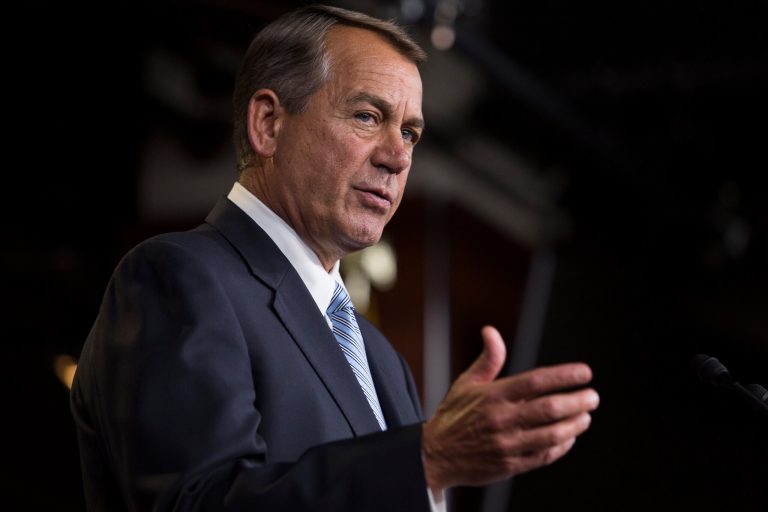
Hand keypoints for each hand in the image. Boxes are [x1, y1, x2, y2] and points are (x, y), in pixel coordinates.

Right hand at [422, 326, 598, 490]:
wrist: (434, 456)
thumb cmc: (453, 416)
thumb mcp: (466, 383)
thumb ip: (488, 359)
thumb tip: (491, 331)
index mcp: (493, 396)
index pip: (536, 381)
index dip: (564, 376)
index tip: (585, 372)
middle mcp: (502, 419)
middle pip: (549, 408)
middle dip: (577, 401)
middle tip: (592, 396)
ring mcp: (507, 444)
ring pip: (552, 433)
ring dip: (575, 424)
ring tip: (585, 416)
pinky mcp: (511, 465)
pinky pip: (545, 455)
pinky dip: (562, 445)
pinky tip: (569, 436)